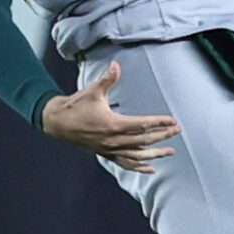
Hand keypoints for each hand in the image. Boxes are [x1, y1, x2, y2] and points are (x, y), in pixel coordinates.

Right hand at [41, 61, 179, 172]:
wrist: (57, 122)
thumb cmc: (76, 105)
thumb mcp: (92, 91)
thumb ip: (107, 79)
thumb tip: (116, 65)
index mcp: (113, 124)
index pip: (142, 125)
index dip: (160, 123)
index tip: (173, 121)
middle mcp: (113, 140)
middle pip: (144, 140)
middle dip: (162, 136)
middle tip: (176, 131)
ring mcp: (109, 149)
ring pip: (137, 155)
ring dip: (155, 154)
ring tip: (170, 152)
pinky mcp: (105, 154)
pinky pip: (124, 163)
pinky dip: (138, 167)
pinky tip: (150, 169)